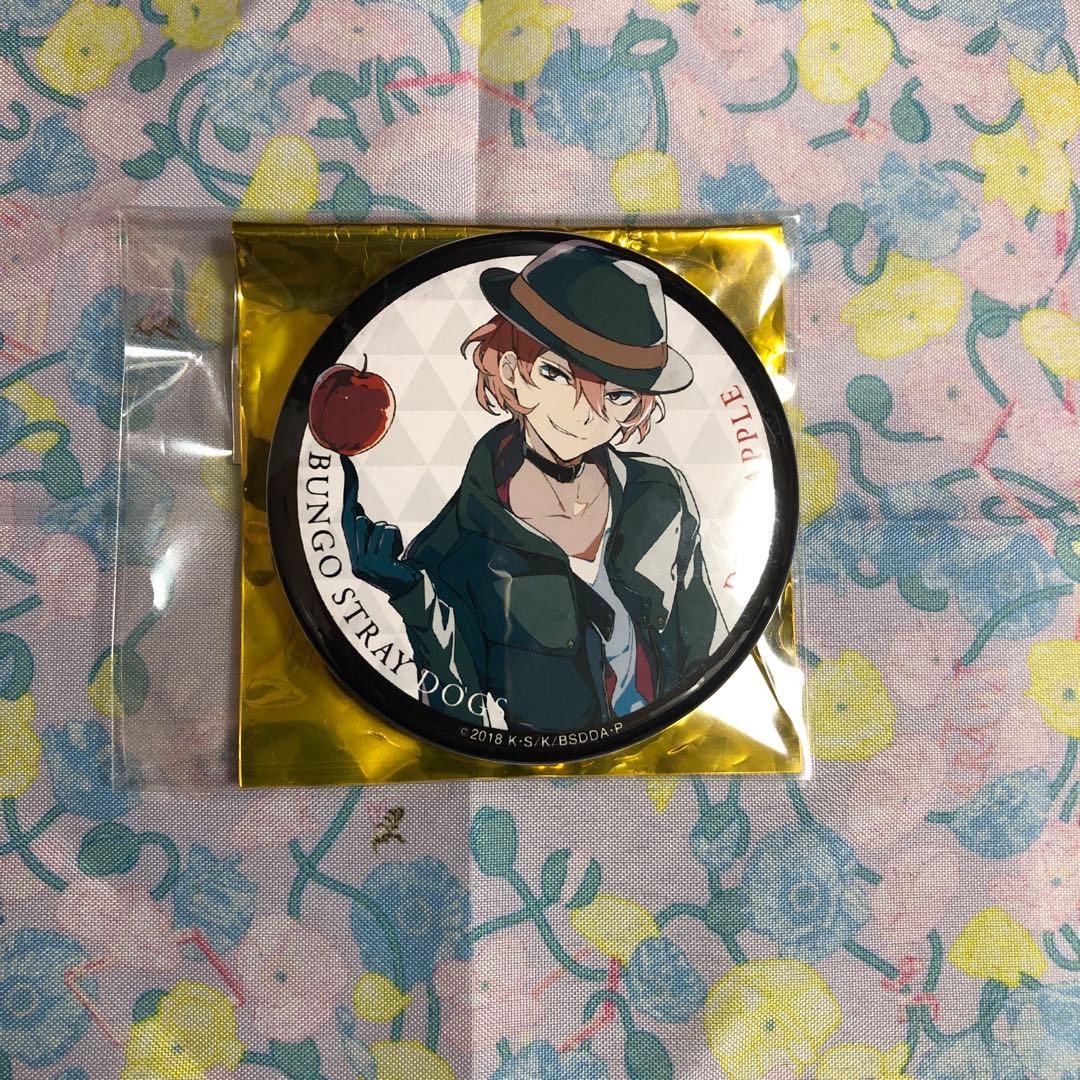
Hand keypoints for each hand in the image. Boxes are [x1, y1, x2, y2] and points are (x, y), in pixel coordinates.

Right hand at [340, 456, 419, 598]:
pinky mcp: (373, 563)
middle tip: (383, 537)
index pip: (347, 518)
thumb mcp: (382, 549)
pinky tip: (398, 557)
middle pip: (358, 520)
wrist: (412, 592)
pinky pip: (386, 533)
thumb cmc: (400, 569)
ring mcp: (362, 563)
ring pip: (377, 526)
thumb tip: (357, 512)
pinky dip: (396, 540)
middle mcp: (354, 559)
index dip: (347, 492)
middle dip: (373, 524)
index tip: (345, 464)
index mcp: (355, 555)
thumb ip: (369, 533)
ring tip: (395, 555)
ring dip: (391, 535)